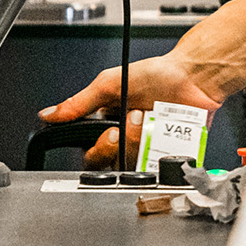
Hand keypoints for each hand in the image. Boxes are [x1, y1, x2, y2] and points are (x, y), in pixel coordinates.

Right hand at [39, 54, 223, 168]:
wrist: (195, 76)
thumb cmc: (158, 75)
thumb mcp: (110, 84)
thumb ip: (79, 102)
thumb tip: (50, 114)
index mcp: (107, 125)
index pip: (92, 154)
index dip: (100, 148)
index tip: (111, 131)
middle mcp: (127, 142)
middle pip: (112, 166)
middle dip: (124, 143)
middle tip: (133, 119)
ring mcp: (148, 152)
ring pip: (136, 168)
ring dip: (143, 142)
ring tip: (152, 118)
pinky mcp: (170, 158)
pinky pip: (161, 170)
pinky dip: (163, 153)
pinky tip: (166, 133)